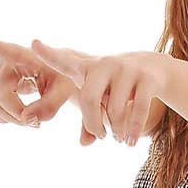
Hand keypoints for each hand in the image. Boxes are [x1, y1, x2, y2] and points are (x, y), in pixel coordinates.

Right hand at [0, 34, 78, 129]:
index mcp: (25, 57)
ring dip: (11, 118)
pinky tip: (20, 114)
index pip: (9, 52)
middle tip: (37, 123)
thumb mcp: (62, 92)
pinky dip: (5, 117)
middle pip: (0, 97)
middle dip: (17, 115)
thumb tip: (26, 119)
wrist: (56, 77)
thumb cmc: (61, 79)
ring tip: (31, 118)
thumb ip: (48, 106)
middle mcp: (4, 63)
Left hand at [30, 40, 165, 146]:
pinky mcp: (146, 79)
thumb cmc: (114, 88)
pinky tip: (129, 142)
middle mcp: (105, 64)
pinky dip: (133, 130)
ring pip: (115, 110)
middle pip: (89, 99)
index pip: (64, 61)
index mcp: (87, 68)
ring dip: (116, 130)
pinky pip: (137, 110)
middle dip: (93, 123)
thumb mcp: (99, 100)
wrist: (153, 70)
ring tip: (119, 138)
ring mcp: (126, 69)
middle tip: (100, 136)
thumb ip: (88, 121)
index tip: (34, 43)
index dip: (48, 54)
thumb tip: (84, 143)